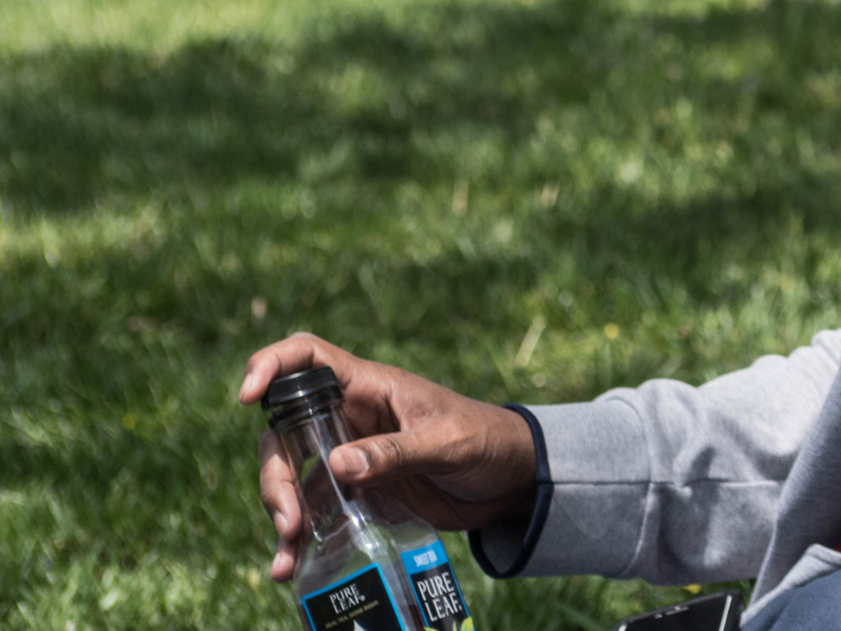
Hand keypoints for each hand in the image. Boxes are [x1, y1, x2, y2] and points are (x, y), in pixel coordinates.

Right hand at [242, 334, 538, 581]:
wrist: (508, 480)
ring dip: (280, 511)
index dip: (272, 365)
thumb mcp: (448, 443)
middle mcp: (350, 418)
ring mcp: (349, 457)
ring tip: (287, 550)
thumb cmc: (485, 441)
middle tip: (288, 518)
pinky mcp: (355, 494)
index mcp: (371, 387)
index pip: (308, 358)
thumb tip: (338, 464)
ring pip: (292, 476)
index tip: (247, 396)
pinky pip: (313, 511)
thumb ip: (397, 452)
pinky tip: (287, 566)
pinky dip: (297, 538)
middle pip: (285, 433)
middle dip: (276, 474)